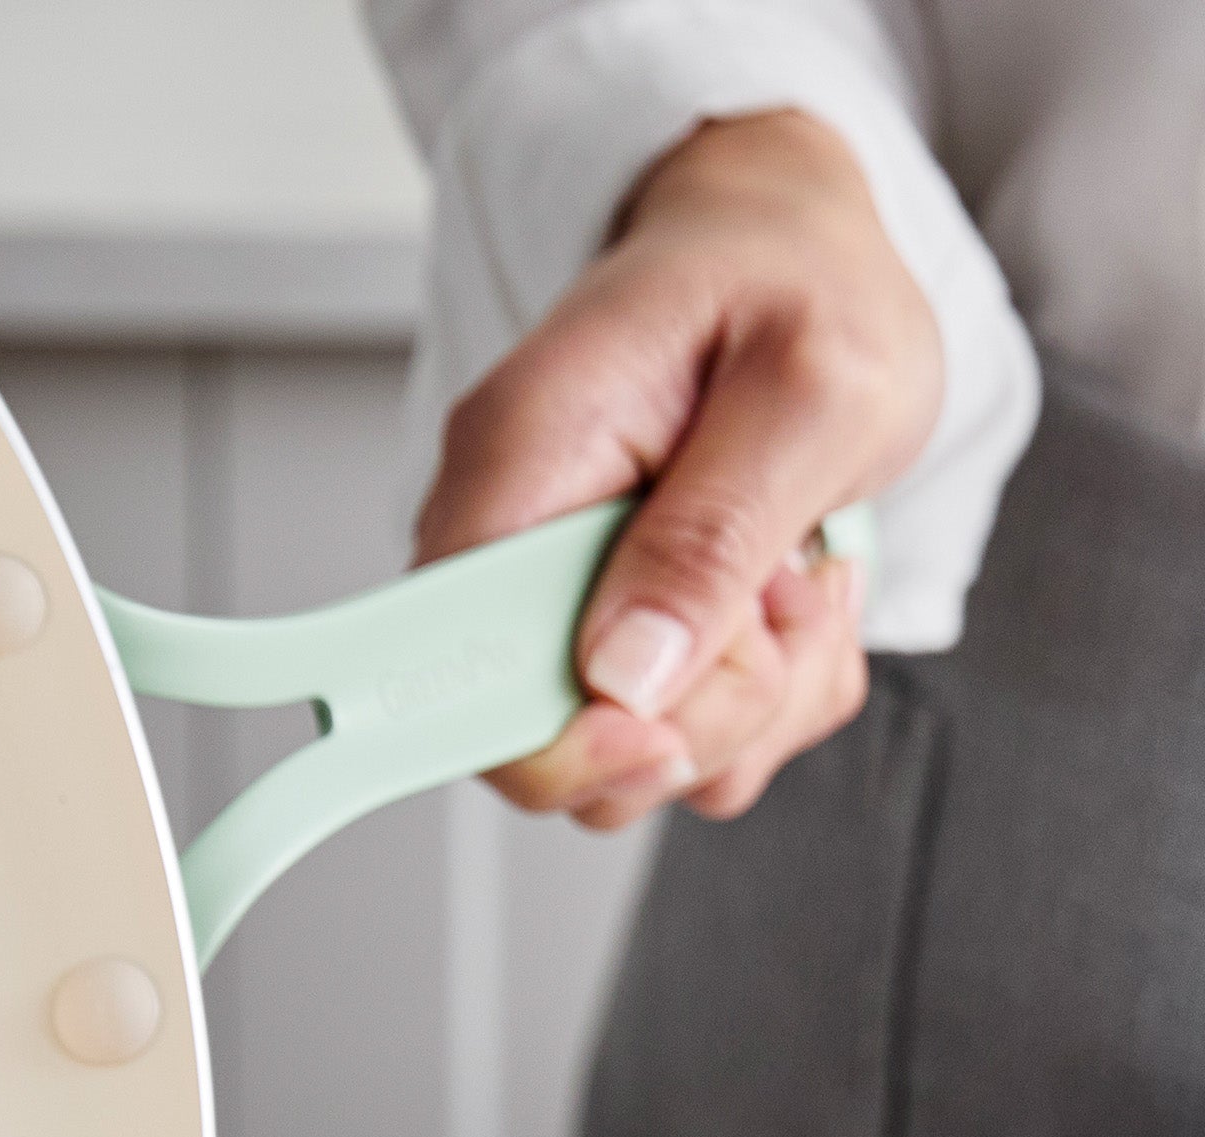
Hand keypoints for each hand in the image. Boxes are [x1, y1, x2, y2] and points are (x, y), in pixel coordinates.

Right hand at [416, 108, 941, 829]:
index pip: (448, 676)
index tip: (664, 717)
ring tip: (799, 579)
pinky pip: (688, 742)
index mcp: (516, 470)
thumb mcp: (812, 391)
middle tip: (782, 601)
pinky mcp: (614, 640)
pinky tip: (791, 597)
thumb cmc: (799, 285)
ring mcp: (560, 603)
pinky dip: (771, 697)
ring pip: (632, 762)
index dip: (556, 740)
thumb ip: (716, 535)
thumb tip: (625, 677)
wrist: (802, 249)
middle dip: (698, 715)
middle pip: (550, 746)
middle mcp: (511, 547)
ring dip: (753, 703)